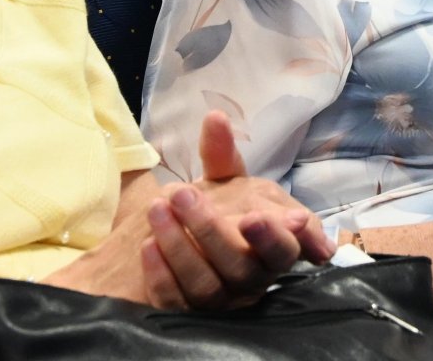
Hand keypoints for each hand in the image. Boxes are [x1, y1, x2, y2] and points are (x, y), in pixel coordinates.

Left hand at [139, 112, 334, 308]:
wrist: (187, 244)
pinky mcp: (188, 314)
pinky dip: (161, 276)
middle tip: (183, 194)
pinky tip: (147, 246)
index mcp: (271, 247)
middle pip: (242, 268)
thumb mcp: (224, 181)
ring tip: (157, 209)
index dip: (272, 237)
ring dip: (180, 248)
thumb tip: (215, 117)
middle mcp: (251, 279)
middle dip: (212, 232)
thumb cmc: (222, 211)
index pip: (285, 250)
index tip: (252, 215)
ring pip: (206, 287)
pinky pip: (176, 303)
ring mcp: (220, 301)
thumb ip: (222, 154)